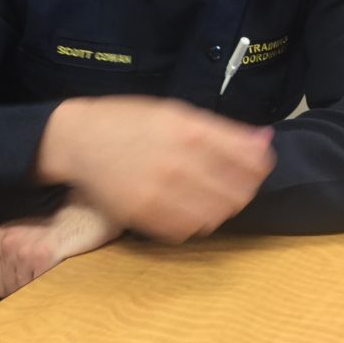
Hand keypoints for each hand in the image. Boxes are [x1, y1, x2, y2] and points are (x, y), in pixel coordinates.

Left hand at [0, 199, 121, 297]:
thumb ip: (9, 257)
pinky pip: (38, 285)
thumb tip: (3, 292)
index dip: (11, 289)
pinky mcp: (41, 258)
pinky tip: (54, 275)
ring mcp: (23, 251)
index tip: (24, 288)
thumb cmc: (53, 232)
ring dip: (36, 289)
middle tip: (40, 283)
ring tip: (48, 277)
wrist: (79, 219)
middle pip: (10, 285)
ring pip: (23, 288)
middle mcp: (8, 243)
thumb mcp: (21, 236)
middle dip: (24, 290)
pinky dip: (46, 286)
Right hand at [35, 96, 274, 242]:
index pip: (250, 160)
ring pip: (216, 215)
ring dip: (221, 208)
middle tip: (235, 184)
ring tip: (211, 197)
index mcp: (191, 132)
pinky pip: (186, 230)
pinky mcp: (143, 215)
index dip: (260, 165)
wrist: (79, 140)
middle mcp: (179, 163)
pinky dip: (194, 222)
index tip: (257, 165)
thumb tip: (264, 139)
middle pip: (238, 192)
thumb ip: (222, 130)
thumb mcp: (175, 112)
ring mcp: (161, 193)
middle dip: (244, 188)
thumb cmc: (128, 121)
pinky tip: (187, 208)